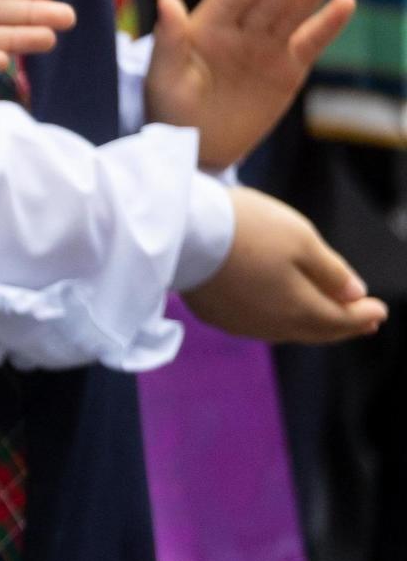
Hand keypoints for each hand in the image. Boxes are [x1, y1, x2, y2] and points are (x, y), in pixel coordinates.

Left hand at [145, 0, 355, 167]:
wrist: (197, 145)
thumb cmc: (170, 110)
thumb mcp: (164, 76)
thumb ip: (169, 39)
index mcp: (205, 28)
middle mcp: (237, 31)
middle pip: (266, 1)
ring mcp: (264, 47)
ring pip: (290, 14)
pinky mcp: (287, 68)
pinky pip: (311, 42)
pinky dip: (328, 23)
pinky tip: (345, 1)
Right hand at [185, 186, 386, 343]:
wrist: (178, 230)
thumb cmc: (246, 229)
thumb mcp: (301, 239)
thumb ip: (332, 271)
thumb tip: (355, 294)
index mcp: (300, 309)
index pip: (343, 319)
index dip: (365, 314)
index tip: (381, 310)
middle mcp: (271, 326)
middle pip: (316, 330)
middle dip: (342, 325)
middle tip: (363, 321)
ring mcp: (239, 323)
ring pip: (286, 330)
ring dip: (310, 324)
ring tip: (323, 316)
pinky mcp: (213, 314)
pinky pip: (256, 323)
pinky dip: (276, 318)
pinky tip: (276, 309)